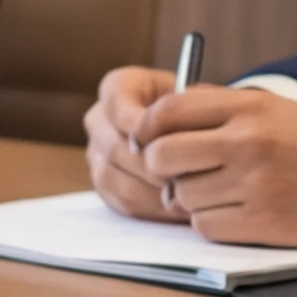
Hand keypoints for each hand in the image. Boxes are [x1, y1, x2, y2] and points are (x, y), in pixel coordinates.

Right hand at [83, 64, 189, 221]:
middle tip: (186, 177)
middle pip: (114, 147)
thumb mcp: (197, 101)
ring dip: (150, 191)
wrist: (197, 135)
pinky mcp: (104, 186)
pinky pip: (119, 201)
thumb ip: (186, 110)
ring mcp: (97, 154)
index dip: (141, 126)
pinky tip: (175, 208)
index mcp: (117, 88)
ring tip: (185, 196)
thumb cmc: (199, 114)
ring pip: (113, 177)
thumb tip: (180, 137)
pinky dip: (148, 208)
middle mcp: (99, 120)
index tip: (171, 141)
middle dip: (152, 166)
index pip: (117, 104)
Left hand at [126, 84, 296, 249]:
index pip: (166, 112)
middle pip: (162, 156)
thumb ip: (224, 111)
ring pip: (181, 196)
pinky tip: (239, 214)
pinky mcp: (263, 224)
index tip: (148, 140)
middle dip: (162, 168)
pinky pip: (206, 227)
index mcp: (250, 107)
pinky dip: (213, 224)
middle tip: (180, 173)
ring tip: (224, 192)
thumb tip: (161, 123)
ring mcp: (254, 185)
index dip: (147, 129)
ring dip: (192, 198)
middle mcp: (246, 142)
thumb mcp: (280, 111)